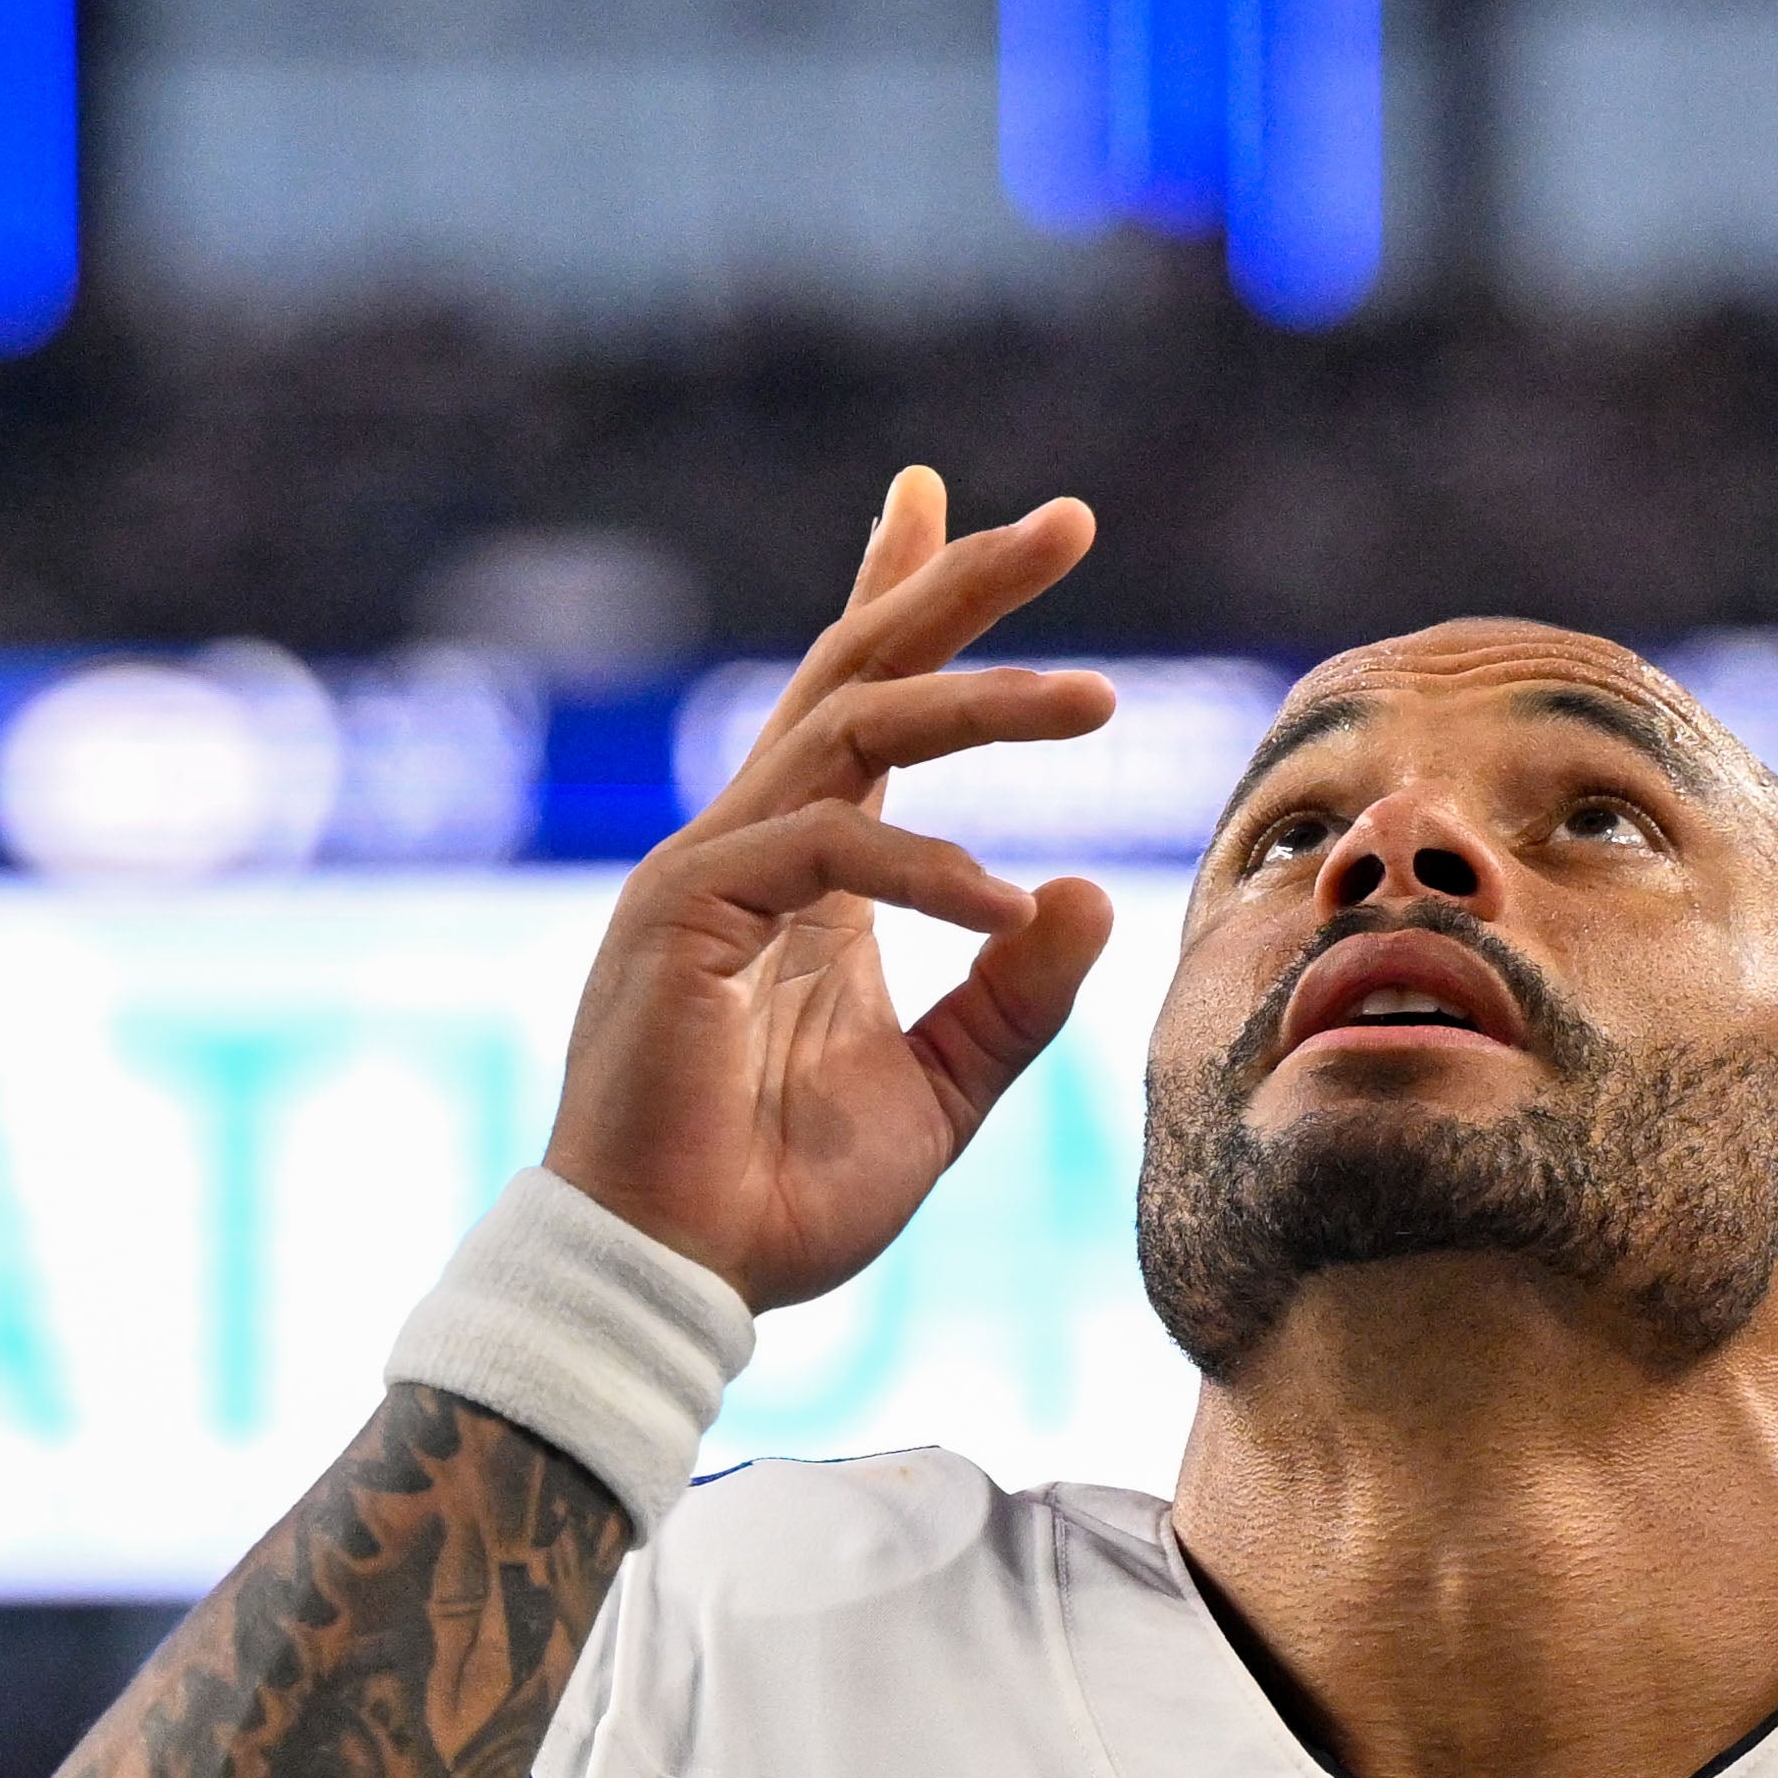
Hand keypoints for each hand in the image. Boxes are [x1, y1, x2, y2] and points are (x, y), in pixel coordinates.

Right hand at [543, 468, 1124, 1309]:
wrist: (677, 1281)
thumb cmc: (782, 1198)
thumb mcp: (940, 1095)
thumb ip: (1012, 1001)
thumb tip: (1087, 894)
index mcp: (806, 873)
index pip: (859, 702)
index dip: (902, 594)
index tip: (944, 496)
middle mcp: (753, 843)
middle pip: (858, 668)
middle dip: (958, 582)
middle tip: (1070, 520)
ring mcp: (709, 869)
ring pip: (850, 729)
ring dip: (980, 704)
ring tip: (1101, 700)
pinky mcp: (683, 916)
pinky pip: (823, 852)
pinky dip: (924, 873)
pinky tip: (1002, 906)